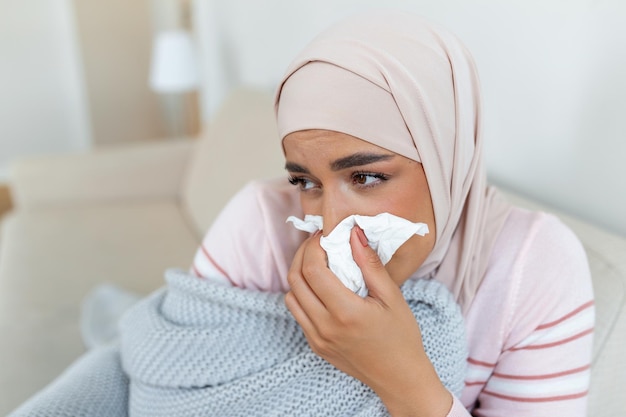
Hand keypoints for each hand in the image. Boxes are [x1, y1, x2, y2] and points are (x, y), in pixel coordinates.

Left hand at [285, 227, 451, 416]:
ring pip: (291, 297)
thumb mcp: (392, 297)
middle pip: (296, 280)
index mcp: (345, 313)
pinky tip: (320, 287)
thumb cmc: (402, 336)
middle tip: (318, 243)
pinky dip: (302, 294)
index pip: (313, 270)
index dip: (314, 246)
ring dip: (299, 274)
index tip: (324, 235)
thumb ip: (370, 264)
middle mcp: (325, 327)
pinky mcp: (315, 346)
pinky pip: (298, 314)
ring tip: (318, 262)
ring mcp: (317, 339)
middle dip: (303, 254)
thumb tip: (354, 233)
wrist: (400, 378)